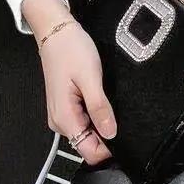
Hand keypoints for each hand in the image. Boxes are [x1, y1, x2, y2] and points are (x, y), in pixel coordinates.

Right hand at [25, 0, 116, 165]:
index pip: (88, 152)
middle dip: (107, 137)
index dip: (108, 151)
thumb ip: (100, 108)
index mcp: (65, 118)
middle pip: (88, 143)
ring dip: (102, 124)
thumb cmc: (71, 50)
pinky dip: (96, 115)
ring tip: (113, 105)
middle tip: (123, 117)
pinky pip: (84, 119)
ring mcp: (63, 113)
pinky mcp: (67, 104)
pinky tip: (104, 101)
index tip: (127, 141)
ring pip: (87, 131)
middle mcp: (60, 120)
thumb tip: (111, 134)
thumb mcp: (90, 78)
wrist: (56, 31)